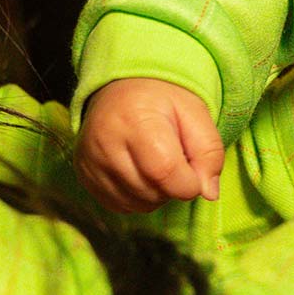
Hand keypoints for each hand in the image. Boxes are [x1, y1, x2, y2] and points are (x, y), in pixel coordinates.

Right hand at [76, 77, 224, 212]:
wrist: (122, 88)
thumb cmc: (162, 99)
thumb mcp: (196, 112)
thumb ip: (209, 151)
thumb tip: (209, 192)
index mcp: (134, 119)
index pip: (165, 172)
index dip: (190, 182)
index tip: (196, 170)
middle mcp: (104, 143)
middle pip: (152, 192)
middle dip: (175, 186)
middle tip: (177, 158)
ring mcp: (90, 162)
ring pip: (138, 204)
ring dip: (159, 194)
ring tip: (159, 163)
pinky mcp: (83, 176)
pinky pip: (121, 206)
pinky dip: (140, 197)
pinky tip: (143, 172)